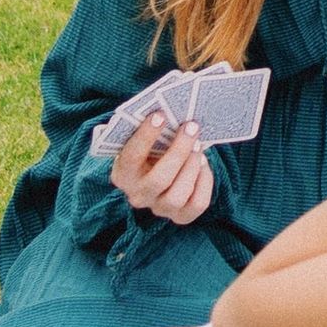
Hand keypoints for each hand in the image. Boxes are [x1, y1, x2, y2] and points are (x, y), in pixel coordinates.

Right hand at [108, 108, 214, 225]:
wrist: (160, 170)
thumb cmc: (153, 149)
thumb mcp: (146, 140)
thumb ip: (152, 129)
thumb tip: (173, 109)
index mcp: (122, 175)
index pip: (130, 157)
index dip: (145, 136)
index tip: (160, 115)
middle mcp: (137, 196)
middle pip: (158, 180)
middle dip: (178, 151)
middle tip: (191, 127)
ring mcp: (159, 209)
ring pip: (178, 195)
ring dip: (191, 167)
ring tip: (199, 145)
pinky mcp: (181, 217)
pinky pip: (198, 203)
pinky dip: (205, 181)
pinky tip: (203, 163)